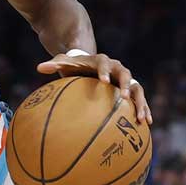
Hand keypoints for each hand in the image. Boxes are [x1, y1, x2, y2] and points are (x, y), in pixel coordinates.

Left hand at [37, 52, 151, 124]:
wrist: (89, 63)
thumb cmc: (75, 65)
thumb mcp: (64, 63)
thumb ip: (54, 64)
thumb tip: (39, 68)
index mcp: (102, 60)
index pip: (104, 63)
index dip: (105, 71)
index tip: (104, 81)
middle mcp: (117, 68)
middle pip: (126, 74)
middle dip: (127, 86)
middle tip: (126, 98)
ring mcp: (126, 79)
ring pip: (138, 89)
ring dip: (140, 102)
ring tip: (142, 119)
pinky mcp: (130, 89)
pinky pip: (139, 100)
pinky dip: (143, 109)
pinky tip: (147, 124)